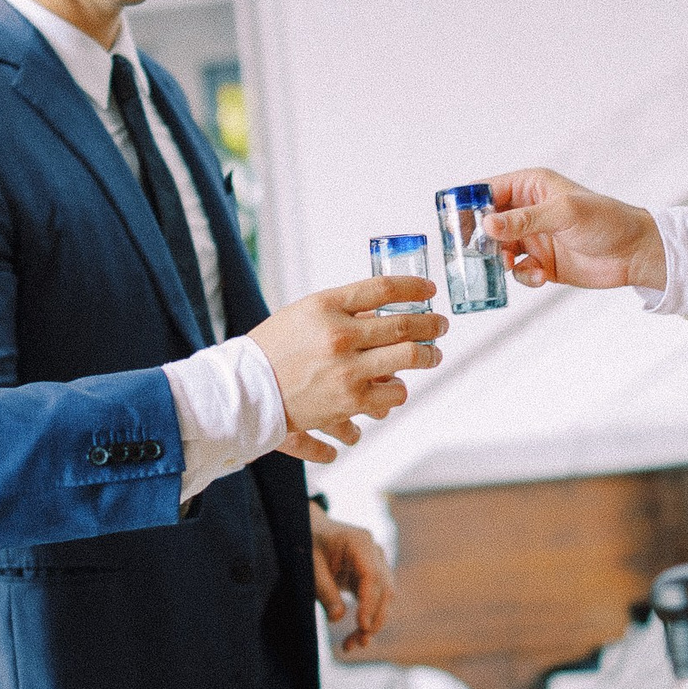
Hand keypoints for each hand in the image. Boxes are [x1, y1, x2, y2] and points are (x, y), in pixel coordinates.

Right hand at [247, 276, 444, 464]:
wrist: (247, 391)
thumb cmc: (275, 350)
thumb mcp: (305, 315)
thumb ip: (344, 311)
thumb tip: (385, 312)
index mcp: (326, 305)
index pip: (383, 288)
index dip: (413, 287)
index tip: (428, 289)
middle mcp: (339, 335)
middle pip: (405, 324)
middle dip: (431, 324)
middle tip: (440, 325)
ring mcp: (347, 370)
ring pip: (409, 358)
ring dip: (427, 356)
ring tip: (430, 355)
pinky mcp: (350, 401)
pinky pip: (394, 394)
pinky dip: (398, 390)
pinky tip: (395, 387)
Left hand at [309, 504, 392, 655]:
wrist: (311, 529)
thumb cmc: (309, 543)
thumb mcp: (310, 565)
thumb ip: (324, 590)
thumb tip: (337, 618)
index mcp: (360, 543)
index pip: (372, 575)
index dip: (370, 602)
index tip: (361, 625)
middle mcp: (374, 552)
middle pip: (385, 589)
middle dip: (374, 619)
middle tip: (357, 642)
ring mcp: (377, 564)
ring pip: (385, 599)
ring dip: (373, 623)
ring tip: (353, 645)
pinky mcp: (372, 577)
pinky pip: (376, 601)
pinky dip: (368, 619)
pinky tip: (357, 637)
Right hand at [481, 169, 665, 291]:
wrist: (634, 253)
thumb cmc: (605, 221)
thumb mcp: (563, 214)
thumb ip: (523, 219)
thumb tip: (487, 224)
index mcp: (530, 186)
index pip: (488, 191)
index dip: (468, 205)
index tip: (454, 224)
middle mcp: (528, 210)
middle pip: (487, 223)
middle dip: (480, 239)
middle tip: (474, 253)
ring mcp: (533, 237)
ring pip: (499, 250)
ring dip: (500, 260)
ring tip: (511, 265)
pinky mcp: (541, 263)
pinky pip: (518, 271)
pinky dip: (523, 276)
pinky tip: (540, 277)